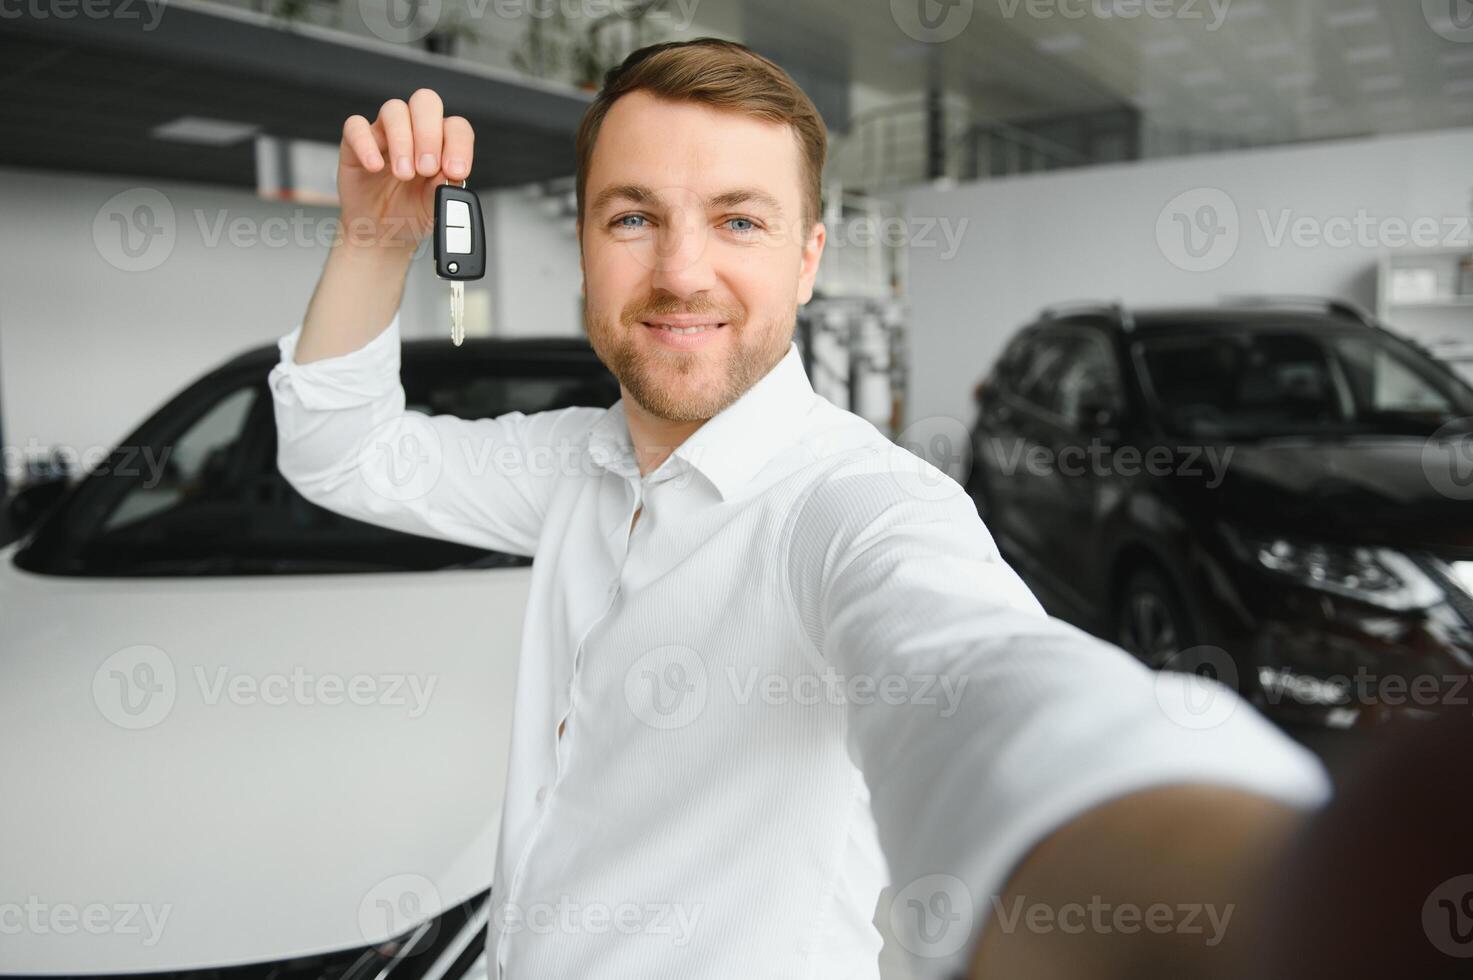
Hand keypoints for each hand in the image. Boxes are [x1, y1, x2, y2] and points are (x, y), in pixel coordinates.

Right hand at [336, 88, 474, 251]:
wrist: (381, 231)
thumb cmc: (411, 212)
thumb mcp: (435, 206)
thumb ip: (445, 187)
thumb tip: (450, 174)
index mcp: (441, 143)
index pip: (456, 126)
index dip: (459, 144)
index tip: (455, 171)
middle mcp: (414, 131)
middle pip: (425, 102)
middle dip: (429, 134)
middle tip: (427, 168)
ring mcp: (385, 133)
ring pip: (394, 110)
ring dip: (401, 140)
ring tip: (403, 174)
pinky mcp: (355, 142)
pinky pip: (356, 127)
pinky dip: (366, 144)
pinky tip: (375, 167)